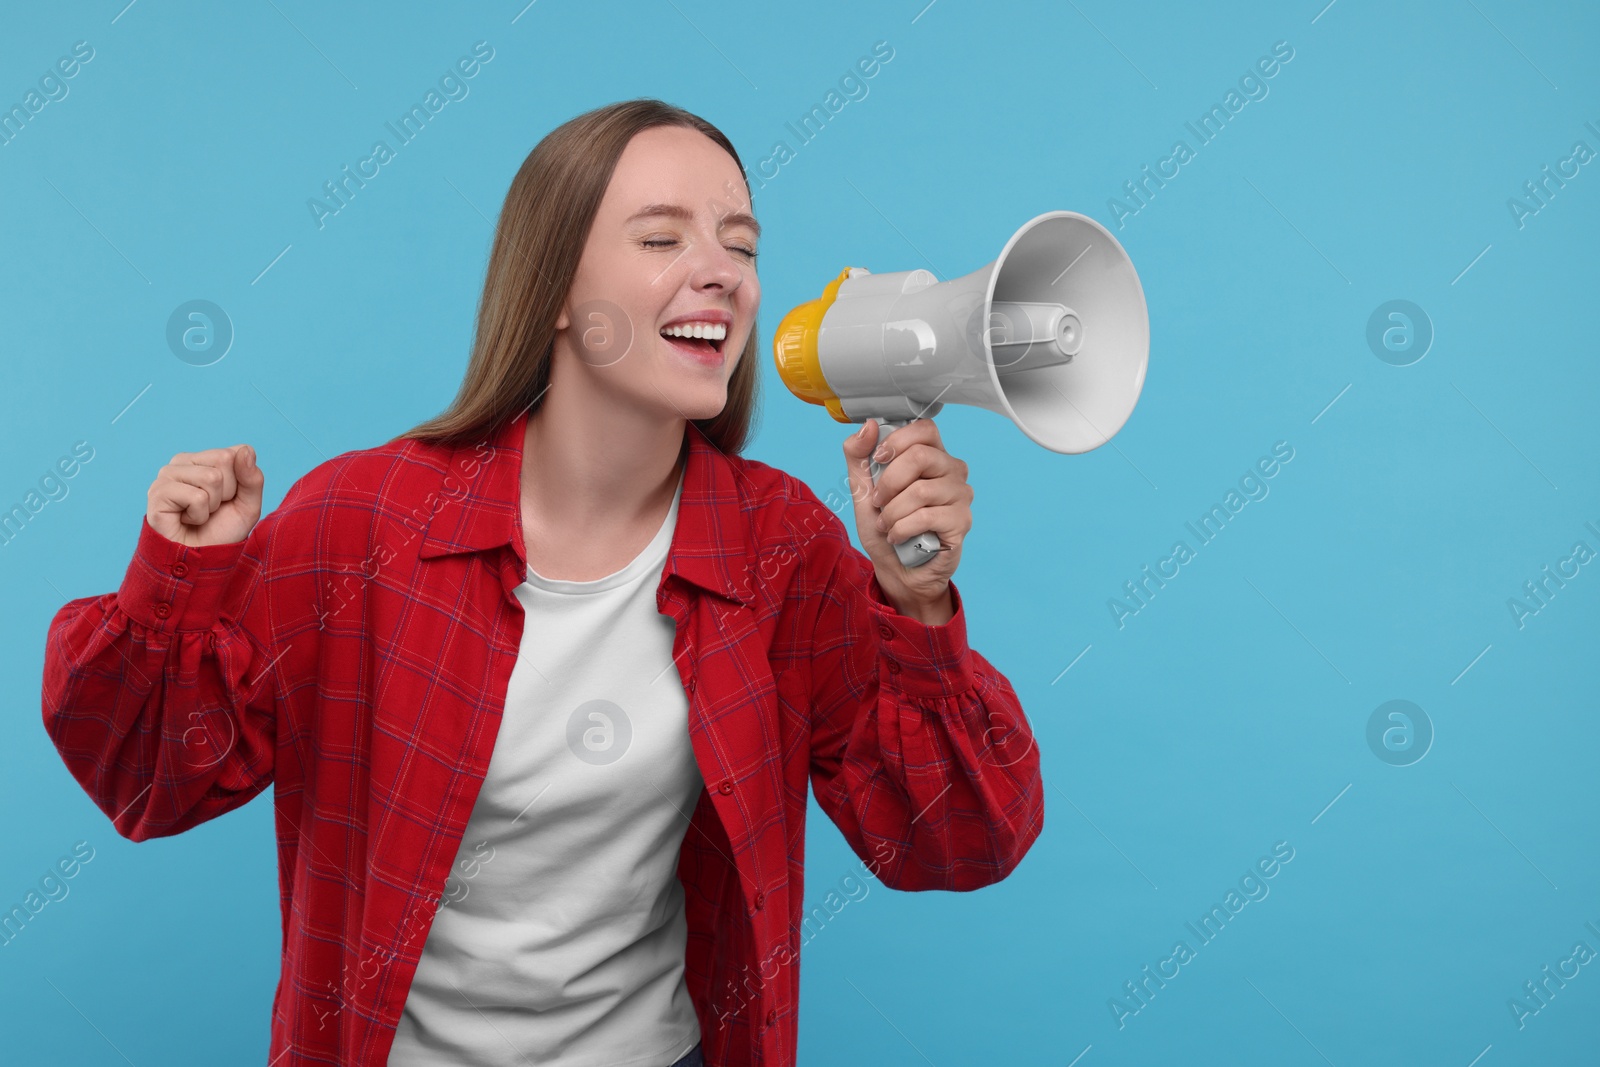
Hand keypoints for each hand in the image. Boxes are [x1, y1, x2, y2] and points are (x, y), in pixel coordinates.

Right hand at [146, 444, 264, 547]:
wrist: (199, 558)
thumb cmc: (221, 530)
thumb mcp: (248, 505)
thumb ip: (253, 478)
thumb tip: (245, 450)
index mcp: (204, 458)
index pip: (237, 452)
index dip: (241, 482)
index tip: (227, 499)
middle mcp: (183, 461)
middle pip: (224, 459)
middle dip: (226, 492)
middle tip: (211, 508)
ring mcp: (167, 474)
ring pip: (211, 477)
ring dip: (212, 505)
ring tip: (198, 514)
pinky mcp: (158, 492)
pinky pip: (196, 497)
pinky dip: (199, 515)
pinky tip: (185, 519)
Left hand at [841, 418, 970, 622]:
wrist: (897, 570)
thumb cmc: (885, 527)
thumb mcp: (862, 490)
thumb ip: (859, 456)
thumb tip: (868, 425)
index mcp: (932, 456)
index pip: (925, 429)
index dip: (898, 441)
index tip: (879, 458)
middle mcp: (952, 471)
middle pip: (920, 456)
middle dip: (888, 483)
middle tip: (878, 502)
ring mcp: (960, 496)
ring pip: (921, 491)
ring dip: (892, 512)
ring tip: (886, 524)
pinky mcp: (961, 521)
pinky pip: (927, 517)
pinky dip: (902, 529)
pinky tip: (897, 536)